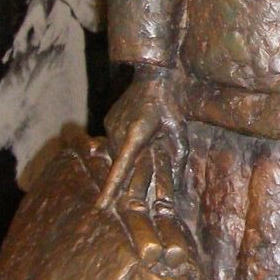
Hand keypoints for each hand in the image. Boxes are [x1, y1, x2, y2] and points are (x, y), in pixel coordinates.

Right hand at [96, 67, 186, 215]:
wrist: (154, 73)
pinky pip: (115, 140)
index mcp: (136, 134)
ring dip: (130, 154)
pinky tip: (139, 129)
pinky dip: (126, 144)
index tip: (100, 206)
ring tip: (149, 134)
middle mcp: (118, 131)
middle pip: (121, 162)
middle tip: (148, 153)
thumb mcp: (179, 130)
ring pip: (118, 152)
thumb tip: (178, 184)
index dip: (111, 189)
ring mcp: (110, 124)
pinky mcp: (108, 120)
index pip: (121, 168)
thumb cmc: (170, 102)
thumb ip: (178, 157)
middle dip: (131, 170)